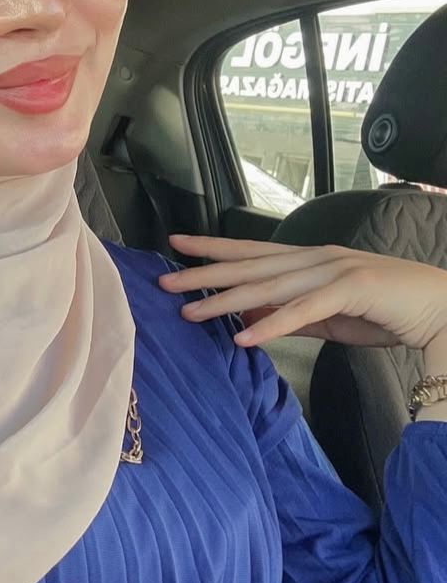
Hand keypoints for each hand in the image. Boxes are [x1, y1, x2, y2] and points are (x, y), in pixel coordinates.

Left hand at [158, 234, 446, 356]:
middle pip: (250, 265)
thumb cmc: (387, 311)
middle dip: (204, 272)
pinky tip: (243, 336)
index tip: (176, 246)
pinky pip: (304, 311)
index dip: (213, 248)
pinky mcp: (352, 291)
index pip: (252, 251)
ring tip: (190, 312)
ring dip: (226, 301)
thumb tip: (252, 319)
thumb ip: (292, 314)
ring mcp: (334, 270)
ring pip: (268, 286)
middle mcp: (317, 258)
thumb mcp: (329, 314)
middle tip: (164, 280)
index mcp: (310, 259)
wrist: (441, 309)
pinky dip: (271, 324)